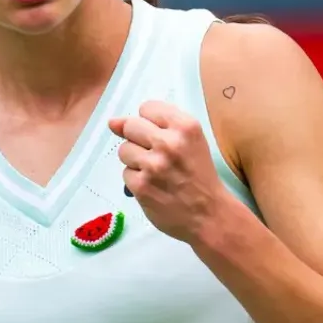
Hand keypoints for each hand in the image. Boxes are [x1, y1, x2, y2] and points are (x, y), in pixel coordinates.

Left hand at [107, 100, 228, 242]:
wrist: (209, 215)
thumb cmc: (199, 175)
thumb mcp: (190, 142)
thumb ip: (156, 125)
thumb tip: (113, 122)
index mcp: (186, 127)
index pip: (147, 108)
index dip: (149, 122)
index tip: (160, 135)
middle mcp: (169, 143)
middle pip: (131, 126)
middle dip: (138, 139)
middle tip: (155, 155)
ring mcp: (153, 165)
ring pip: (124, 150)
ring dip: (135, 160)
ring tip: (155, 172)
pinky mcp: (141, 186)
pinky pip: (125, 173)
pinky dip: (136, 180)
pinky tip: (153, 186)